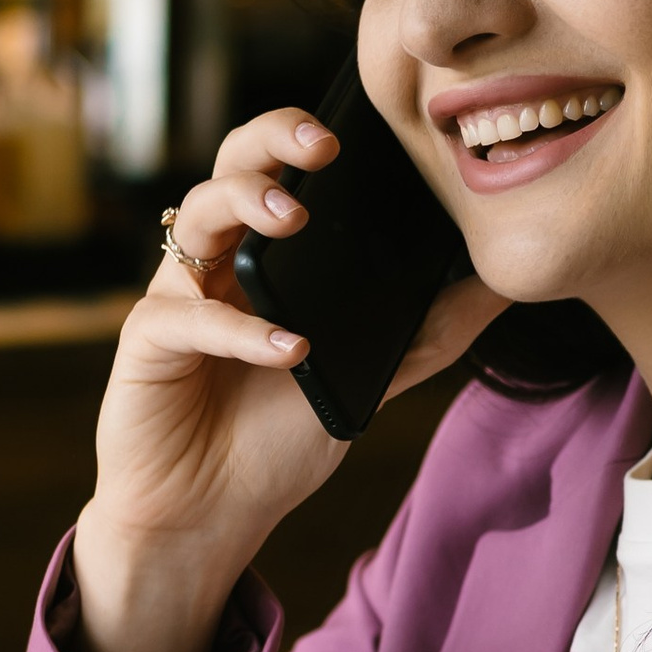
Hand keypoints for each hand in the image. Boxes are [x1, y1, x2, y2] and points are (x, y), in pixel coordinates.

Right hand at [72, 105, 502, 651]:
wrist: (208, 515)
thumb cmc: (273, 442)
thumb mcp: (371, 380)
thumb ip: (428, 331)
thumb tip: (504, 284)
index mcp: (265, 258)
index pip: (283, 168)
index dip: (310, 137)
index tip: (368, 135)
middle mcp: (217, 262)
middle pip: (231, 164)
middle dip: (274, 140)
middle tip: (323, 149)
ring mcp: (177, 295)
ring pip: (196, 215)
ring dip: (245, 203)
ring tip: (292, 217)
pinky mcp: (147, 341)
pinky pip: (186, 316)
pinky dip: (240, 329)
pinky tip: (289, 347)